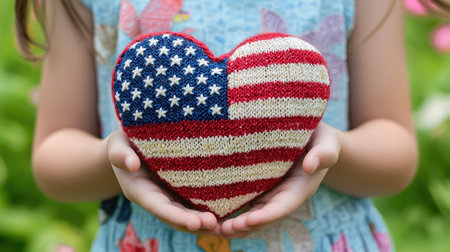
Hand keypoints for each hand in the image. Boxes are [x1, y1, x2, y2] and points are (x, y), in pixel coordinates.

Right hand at [106, 130, 219, 234]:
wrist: (129, 144)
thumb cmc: (123, 142)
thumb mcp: (117, 144)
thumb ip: (120, 154)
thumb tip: (131, 164)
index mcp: (139, 191)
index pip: (159, 207)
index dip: (176, 217)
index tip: (194, 223)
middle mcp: (156, 198)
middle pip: (175, 216)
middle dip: (194, 223)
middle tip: (214, 225)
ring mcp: (169, 195)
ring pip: (187, 212)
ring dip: (203, 220)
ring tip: (224, 224)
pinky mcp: (180, 189)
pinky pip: (194, 201)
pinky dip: (209, 207)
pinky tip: (227, 210)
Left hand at [220, 122, 339, 237]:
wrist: (312, 135)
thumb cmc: (321, 136)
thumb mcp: (327, 141)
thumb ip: (324, 153)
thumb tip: (310, 167)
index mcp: (299, 189)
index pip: (282, 207)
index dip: (265, 216)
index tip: (247, 221)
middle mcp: (283, 195)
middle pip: (264, 217)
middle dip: (245, 226)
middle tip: (222, 230)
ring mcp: (270, 192)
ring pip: (252, 213)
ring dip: (235, 224)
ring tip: (212, 228)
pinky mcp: (258, 185)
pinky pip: (244, 200)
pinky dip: (230, 209)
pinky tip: (210, 212)